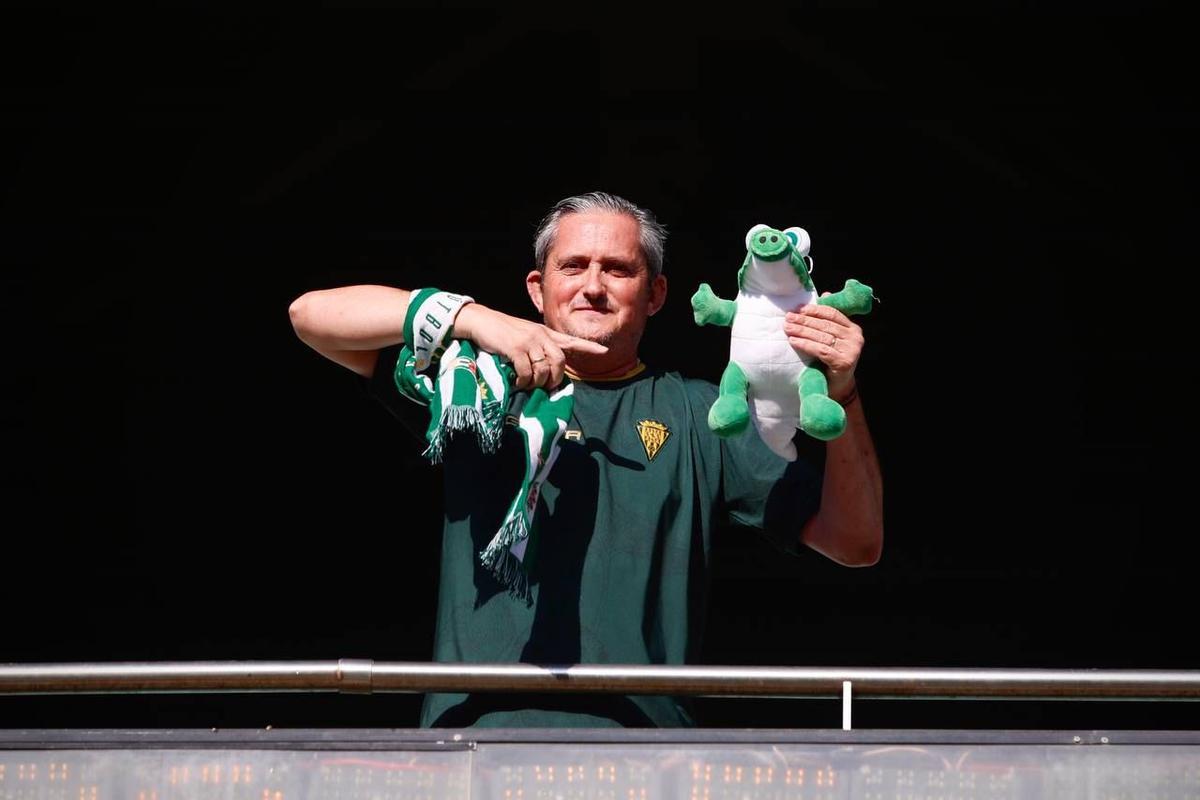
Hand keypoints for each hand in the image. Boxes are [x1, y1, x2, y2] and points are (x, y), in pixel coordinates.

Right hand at [454, 304, 607, 389]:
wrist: (481, 322)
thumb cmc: (503, 332)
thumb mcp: (526, 335)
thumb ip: (539, 347)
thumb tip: (548, 369)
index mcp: (545, 333)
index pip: (570, 340)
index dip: (588, 347)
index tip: (604, 352)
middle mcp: (541, 335)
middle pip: (560, 362)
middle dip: (555, 379)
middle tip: (545, 388)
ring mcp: (529, 341)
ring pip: (544, 369)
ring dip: (537, 383)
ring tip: (528, 385)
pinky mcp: (516, 348)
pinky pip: (527, 372)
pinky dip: (524, 382)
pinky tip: (518, 383)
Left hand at [783, 297, 863, 401]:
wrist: (839, 387)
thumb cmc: (832, 360)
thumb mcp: (833, 338)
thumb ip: (829, 319)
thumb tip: (825, 294)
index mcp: (854, 328)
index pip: (833, 314)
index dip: (815, 310)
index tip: (798, 308)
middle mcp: (856, 338)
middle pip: (825, 325)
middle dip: (804, 320)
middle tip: (788, 317)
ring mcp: (851, 350)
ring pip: (822, 337)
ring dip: (802, 331)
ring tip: (787, 328)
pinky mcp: (844, 362)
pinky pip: (820, 350)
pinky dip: (805, 344)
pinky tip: (793, 341)